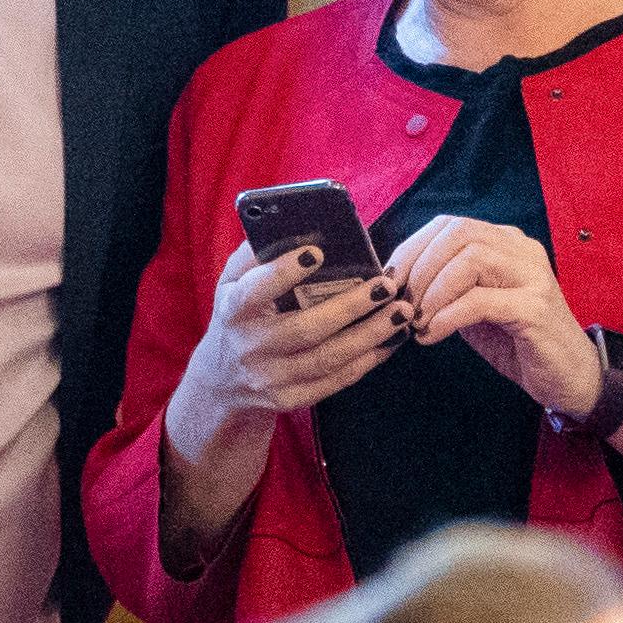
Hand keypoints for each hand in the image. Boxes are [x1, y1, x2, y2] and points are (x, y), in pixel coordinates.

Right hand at [172, 240, 412, 439]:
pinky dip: (366, 361)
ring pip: (327, 359)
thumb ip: (254, 256)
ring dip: (370, 336)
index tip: (317, 251)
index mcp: (234, 310)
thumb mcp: (231, 284)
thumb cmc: (238, 317)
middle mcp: (250, 346)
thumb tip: (290, 224)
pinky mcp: (289, 399)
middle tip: (386, 286)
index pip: (256, 290)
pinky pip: (334, 382)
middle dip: (350, 307)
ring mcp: (270, 378)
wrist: (222, 382)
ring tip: (401, 312)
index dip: (284, 272)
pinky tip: (390, 341)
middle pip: (305, 329)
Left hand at [387, 215, 604, 417]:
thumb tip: (399, 280)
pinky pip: (481, 300)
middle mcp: (522, 250)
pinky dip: (448, 316)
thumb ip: (447, 287)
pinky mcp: (536, 308)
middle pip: (459, 232)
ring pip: (471, 259)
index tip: (391, 281)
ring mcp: (533, 276)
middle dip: (420, 266)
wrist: (569, 378)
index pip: (450, 225)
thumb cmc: (518, 343)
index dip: (412, 248)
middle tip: (403, 304)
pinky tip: (432, 334)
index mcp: (506, 243)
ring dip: (433, 291)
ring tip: (418, 321)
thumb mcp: (474, 308)